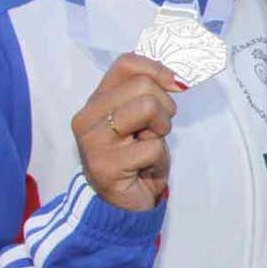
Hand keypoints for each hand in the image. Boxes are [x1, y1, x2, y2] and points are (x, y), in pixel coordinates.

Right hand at [71, 54, 184, 211]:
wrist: (122, 204)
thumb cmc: (135, 156)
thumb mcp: (140, 118)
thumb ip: (147, 94)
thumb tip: (178, 78)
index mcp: (96, 100)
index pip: (125, 63)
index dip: (157, 68)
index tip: (175, 85)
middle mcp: (88, 117)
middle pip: (142, 85)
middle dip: (164, 107)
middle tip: (157, 130)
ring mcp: (93, 141)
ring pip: (147, 107)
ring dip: (161, 129)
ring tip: (150, 145)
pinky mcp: (105, 165)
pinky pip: (151, 147)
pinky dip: (157, 158)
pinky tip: (144, 168)